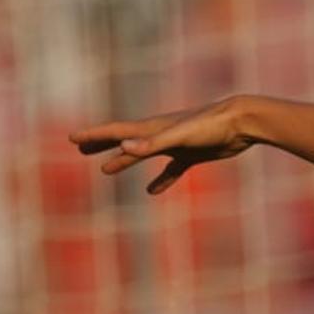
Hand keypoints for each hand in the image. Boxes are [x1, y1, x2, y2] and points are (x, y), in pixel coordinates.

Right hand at [70, 96, 256, 194]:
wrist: (242, 122)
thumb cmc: (211, 126)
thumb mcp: (179, 136)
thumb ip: (152, 143)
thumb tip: (122, 147)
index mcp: (152, 128)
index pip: (115, 132)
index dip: (93, 135)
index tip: (71, 138)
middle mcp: (160, 134)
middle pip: (124, 141)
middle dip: (101, 144)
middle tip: (80, 149)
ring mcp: (176, 144)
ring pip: (143, 154)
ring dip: (124, 160)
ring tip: (105, 169)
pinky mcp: (192, 154)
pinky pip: (171, 170)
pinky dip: (161, 180)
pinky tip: (153, 191)